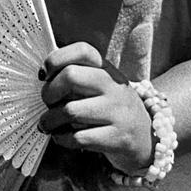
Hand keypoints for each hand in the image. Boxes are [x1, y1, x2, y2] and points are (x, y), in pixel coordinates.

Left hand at [38, 42, 153, 175]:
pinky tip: (60, 137)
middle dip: (49, 91)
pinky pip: (79, 138)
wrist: (148, 139)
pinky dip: (61, 138)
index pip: (83, 51)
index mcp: (108, 70)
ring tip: (46, 124)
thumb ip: (77, 77)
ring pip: (70, 110)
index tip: (44, 73)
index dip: (57, 58)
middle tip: (46, 102)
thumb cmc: (112, 109)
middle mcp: (114, 87)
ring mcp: (118, 113)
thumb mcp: (101, 87)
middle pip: (71, 76)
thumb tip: (43, 78)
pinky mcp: (118, 138)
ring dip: (50, 119)